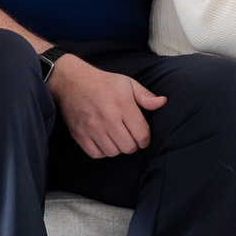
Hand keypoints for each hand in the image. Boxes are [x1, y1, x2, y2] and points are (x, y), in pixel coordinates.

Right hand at [48, 53, 165, 158]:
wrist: (72, 82)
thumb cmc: (103, 83)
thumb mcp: (127, 84)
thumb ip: (146, 96)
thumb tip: (163, 102)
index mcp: (123, 105)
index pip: (142, 135)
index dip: (145, 139)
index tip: (142, 136)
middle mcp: (108, 117)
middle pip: (128, 147)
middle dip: (133, 144)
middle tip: (130, 137)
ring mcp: (92, 127)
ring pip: (113, 152)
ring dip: (118, 148)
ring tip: (117, 138)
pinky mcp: (80, 134)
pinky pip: (96, 154)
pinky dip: (103, 151)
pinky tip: (104, 141)